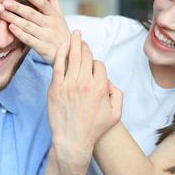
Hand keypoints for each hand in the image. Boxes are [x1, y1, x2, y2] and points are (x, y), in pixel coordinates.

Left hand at [0, 0, 69, 63]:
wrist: (69, 54)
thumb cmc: (60, 31)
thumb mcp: (60, 15)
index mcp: (55, 15)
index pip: (44, 3)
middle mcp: (51, 24)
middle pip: (32, 14)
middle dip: (18, 7)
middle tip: (5, 2)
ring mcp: (47, 37)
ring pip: (28, 26)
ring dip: (14, 19)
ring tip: (2, 13)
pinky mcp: (42, 48)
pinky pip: (29, 40)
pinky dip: (20, 34)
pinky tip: (10, 27)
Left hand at [47, 31, 121, 174]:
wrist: (72, 141)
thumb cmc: (93, 130)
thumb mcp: (115, 115)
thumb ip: (118, 96)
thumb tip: (111, 82)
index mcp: (101, 88)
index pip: (99, 64)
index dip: (96, 63)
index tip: (91, 64)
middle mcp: (85, 84)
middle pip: (86, 56)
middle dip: (84, 45)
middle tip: (80, 37)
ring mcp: (69, 85)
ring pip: (73, 57)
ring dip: (74, 43)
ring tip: (74, 34)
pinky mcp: (56, 88)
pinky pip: (58, 66)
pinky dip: (60, 54)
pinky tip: (62, 46)